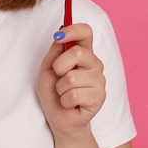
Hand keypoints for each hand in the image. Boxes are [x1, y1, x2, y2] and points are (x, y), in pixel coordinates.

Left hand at [36, 23, 105, 138]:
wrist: (59, 117)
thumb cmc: (53, 92)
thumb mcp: (47, 68)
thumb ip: (55, 51)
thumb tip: (61, 32)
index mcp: (83, 53)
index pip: (86, 32)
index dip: (73, 30)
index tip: (59, 35)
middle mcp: (94, 64)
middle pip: (78, 53)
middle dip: (59, 66)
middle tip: (58, 76)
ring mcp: (99, 81)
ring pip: (73, 77)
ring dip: (60, 88)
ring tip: (64, 93)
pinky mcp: (99, 98)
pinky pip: (75, 95)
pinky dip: (65, 100)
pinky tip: (69, 103)